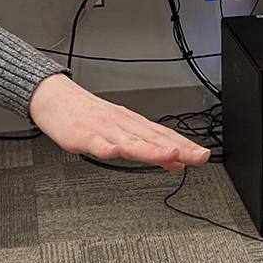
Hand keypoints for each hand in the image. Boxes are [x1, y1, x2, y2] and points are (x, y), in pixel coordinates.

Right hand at [29, 74, 210, 170]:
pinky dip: (107, 148)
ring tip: (172, 155)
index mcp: (135, 125)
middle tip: (200, 156)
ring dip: (152, 149)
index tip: (204, 155)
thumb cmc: (91, 117)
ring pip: (131, 142)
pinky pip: (97, 144)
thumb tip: (177, 162)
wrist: (58, 100)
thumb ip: (151, 148)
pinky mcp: (84, 136)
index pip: (166, 136)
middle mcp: (124, 125)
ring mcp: (105, 130)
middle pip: (155, 139)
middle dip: (180, 149)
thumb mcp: (125, 132)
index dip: (187, 146)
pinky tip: (116, 152)